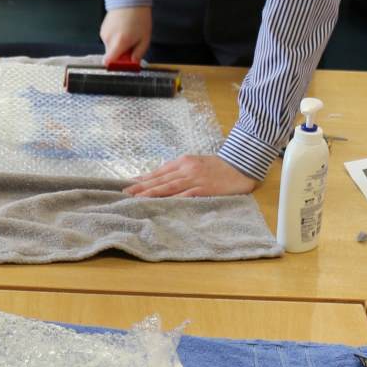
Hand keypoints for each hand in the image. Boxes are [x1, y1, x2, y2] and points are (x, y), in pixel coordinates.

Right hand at [100, 7, 151, 64]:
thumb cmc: (138, 17)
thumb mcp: (144, 38)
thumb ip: (138, 54)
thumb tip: (134, 63)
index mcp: (119, 42)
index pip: (109, 62)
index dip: (117, 66)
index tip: (126, 63)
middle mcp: (109, 39)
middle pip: (111, 56)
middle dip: (121, 55)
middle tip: (132, 48)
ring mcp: (104, 34)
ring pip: (111, 47)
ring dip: (119, 46)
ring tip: (129, 35)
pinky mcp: (103, 29)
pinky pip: (109, 40)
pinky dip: (116, 39)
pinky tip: (124, 30)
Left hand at [124, 154, 260, 197]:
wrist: (241, 165)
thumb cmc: (218, 166)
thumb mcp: (196, 163)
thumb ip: (180, 171)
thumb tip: (162, 180)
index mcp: (183, 162)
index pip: (159, 172)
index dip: (143, 178)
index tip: (128, 184)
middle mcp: (186, 169)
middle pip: (160, 179)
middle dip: (142, 186)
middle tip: (125, 193)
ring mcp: (195, 179)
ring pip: (169, 187)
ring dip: (152, 193)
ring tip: (137, 198)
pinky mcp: (204, 189)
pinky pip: (186, 195)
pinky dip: (173, 200)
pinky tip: (162, 204)